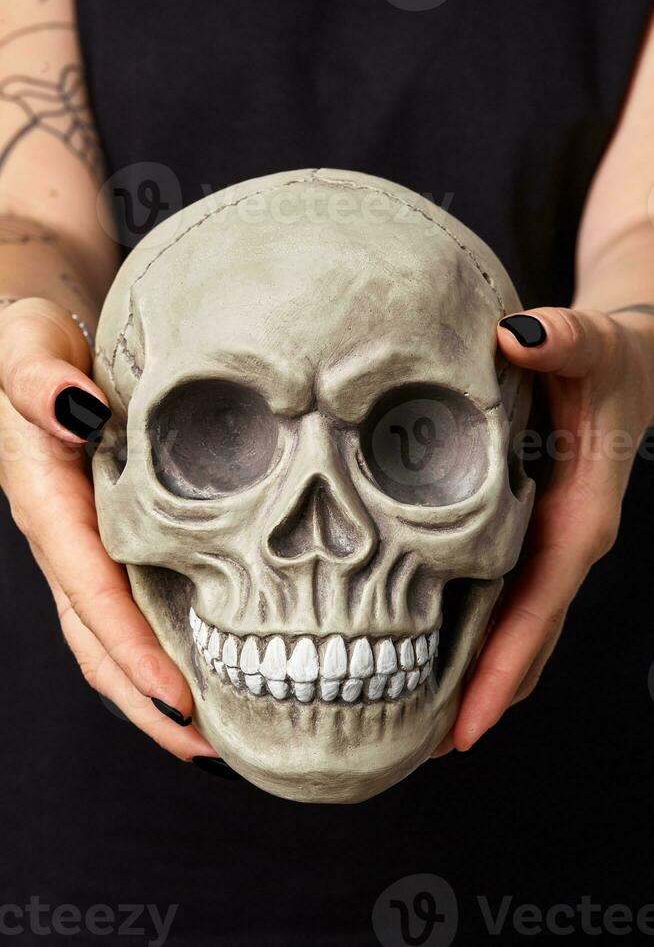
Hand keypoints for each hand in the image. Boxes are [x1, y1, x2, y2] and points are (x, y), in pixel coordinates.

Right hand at [0, 297, 216, 760]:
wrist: (47, 337)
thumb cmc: (38, 336)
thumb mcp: (25, 340)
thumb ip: (33, 374)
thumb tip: (76, 408)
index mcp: (46, 499)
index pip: (89, 589)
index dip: (129, 648)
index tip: (178, 700)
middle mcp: (66, 534)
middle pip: (99, 636)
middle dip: (149, 698)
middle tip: (211, 751)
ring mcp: (88, 542)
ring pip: (115, 633)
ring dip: (158, 689)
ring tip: (218, 740)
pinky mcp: (113, 536)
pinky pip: (133, 605)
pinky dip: (165, 648)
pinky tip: (210, 672)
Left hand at [434, 306, 653, 756]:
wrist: (629, 367)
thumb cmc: (608, 362)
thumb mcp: (590, 345)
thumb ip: (561, 342)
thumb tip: (517, 335)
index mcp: (580, 519)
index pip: (537, 609)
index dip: (501, 668)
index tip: (463, 729)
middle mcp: (564, 547)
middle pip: (522, 641)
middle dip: (477, 698)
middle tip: (411, 751)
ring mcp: (547, 550)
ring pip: (513, 633)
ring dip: (471, 680)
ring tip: (411, 730)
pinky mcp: (530, 540)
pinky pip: (503, 605)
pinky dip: (472, 641)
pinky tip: (428, 657)